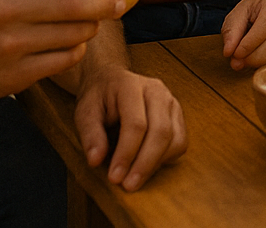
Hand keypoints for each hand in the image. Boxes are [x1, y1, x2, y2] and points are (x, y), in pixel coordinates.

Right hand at [0, 0, 123, 96]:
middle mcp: (5, 10)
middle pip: (72, 5)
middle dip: (104, 4)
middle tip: (120, 3)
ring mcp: (8, 45)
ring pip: (74, 34)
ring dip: (90, 28)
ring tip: (89, 23)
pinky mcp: (13, 74)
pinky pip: (65, 59)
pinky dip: (76, 50)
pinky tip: (70, 44)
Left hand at [73, 65, 186, 190]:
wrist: (111, 80)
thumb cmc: (98, 98)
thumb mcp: (84, 112)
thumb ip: (90, 135)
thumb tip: (96, 160)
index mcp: (131, 86)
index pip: (136, 124)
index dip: (126, 153)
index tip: (114, 177)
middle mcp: (158, 91)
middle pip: (161, 131)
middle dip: (145, 163)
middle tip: (128, 185)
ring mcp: (171, 102)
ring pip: (175, 138)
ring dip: (156, 164)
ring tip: (135, 179)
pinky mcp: (177, 114)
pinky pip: (180, 141)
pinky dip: (166, 158)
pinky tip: (147, 166)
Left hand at [221, 0, 265, 70]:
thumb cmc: (260, 8)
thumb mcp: (240, 12)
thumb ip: (232, 31)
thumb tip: (229, 52)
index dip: (252, 41)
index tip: (237, 53)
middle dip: (257, 55)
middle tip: (240, 62)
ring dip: (265, 62)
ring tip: (249, 63)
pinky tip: (262, 64)